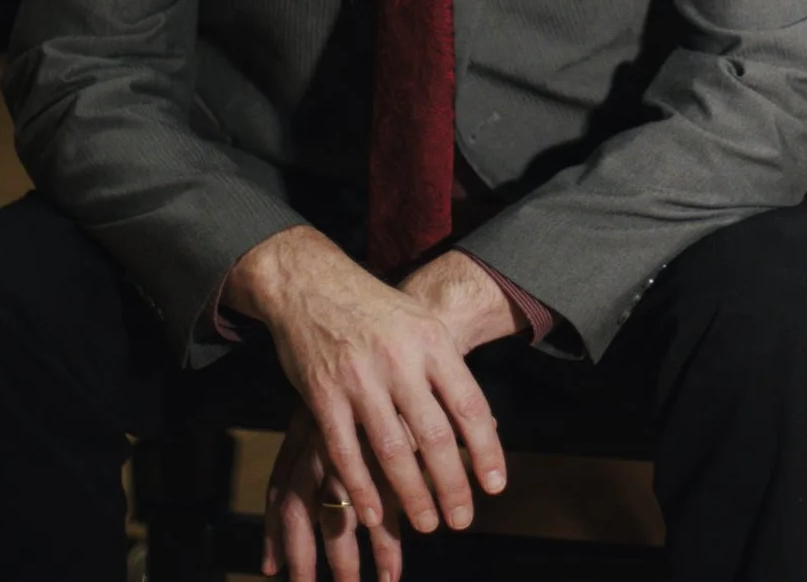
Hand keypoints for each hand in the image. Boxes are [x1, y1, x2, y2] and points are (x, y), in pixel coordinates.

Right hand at [225, 227, 507, 564]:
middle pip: (435, 435)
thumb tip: (487, 426)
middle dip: (452, 484)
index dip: (485, 450)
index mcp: (433, 342)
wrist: (312, 283)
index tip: (495, 487)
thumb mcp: (423, 326)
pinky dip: (361, 486)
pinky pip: (345, 450)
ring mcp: (360, 378)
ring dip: (411, 493)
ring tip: (427, 523)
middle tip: (462, 519)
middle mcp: (401, 361)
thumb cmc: (378, 310)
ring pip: (393, 448)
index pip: (469, 405)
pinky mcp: (323, 394)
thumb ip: (450, 372)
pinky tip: (373, 513)